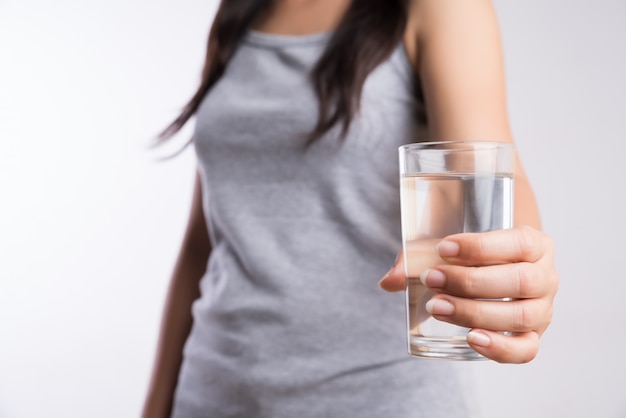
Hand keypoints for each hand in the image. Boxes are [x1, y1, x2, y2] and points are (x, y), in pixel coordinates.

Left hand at [379, 226, 558, 363]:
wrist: (495, 268)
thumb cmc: (471, 255)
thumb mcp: (451, 247)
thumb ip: (418, 259)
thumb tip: (388, 281)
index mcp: (535, 244)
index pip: (518, 244)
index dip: (481, 247)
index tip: (443, 248)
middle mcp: (545, 277)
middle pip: (520, 281)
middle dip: (470, 281)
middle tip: (432, 278)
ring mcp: (542, 309)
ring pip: (521, 316)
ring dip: (475, 312)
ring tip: (437, 307)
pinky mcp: (532, 337)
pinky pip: (525, 350)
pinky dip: (500, 348)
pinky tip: (471, 339)